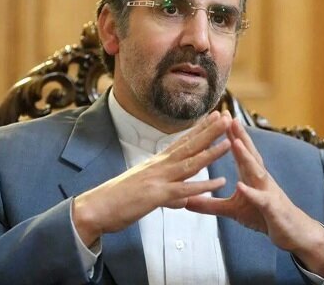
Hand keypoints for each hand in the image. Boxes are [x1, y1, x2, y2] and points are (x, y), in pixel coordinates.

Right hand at [72, 110, 231, 246]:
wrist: (95, 208)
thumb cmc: (117, 200)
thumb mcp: (145, 194)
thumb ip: (166, 195)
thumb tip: (180, 201)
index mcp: (157, 163)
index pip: (182, 142)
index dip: (199, 129)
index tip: (213, 117)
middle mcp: (160, 166)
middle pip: (189, 146)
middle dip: (209, 131)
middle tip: (226, 116)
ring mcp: (159, 179)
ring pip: (190, 163)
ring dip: (211, 152)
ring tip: (229, 141)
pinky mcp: (156, 196)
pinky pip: (184, 190)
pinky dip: (203, 186)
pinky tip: (219, 182)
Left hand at [185, 117, 323, 276]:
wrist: (293, 232)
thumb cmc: (264, 216)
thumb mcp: (233, 211)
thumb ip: (211, 205)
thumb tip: (187, 201)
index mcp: (251, 176)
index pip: (240, 152)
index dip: (230, 135)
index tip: (219, 118)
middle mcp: (260, 179)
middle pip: (249, 154)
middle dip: (239, 136)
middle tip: (229, 118)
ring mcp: (267, 191)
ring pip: (256, 171)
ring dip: (246, 157)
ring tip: (235, 142)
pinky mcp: (272, 208)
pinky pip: (261, 199)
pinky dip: (252, 193)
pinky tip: (242, 186)